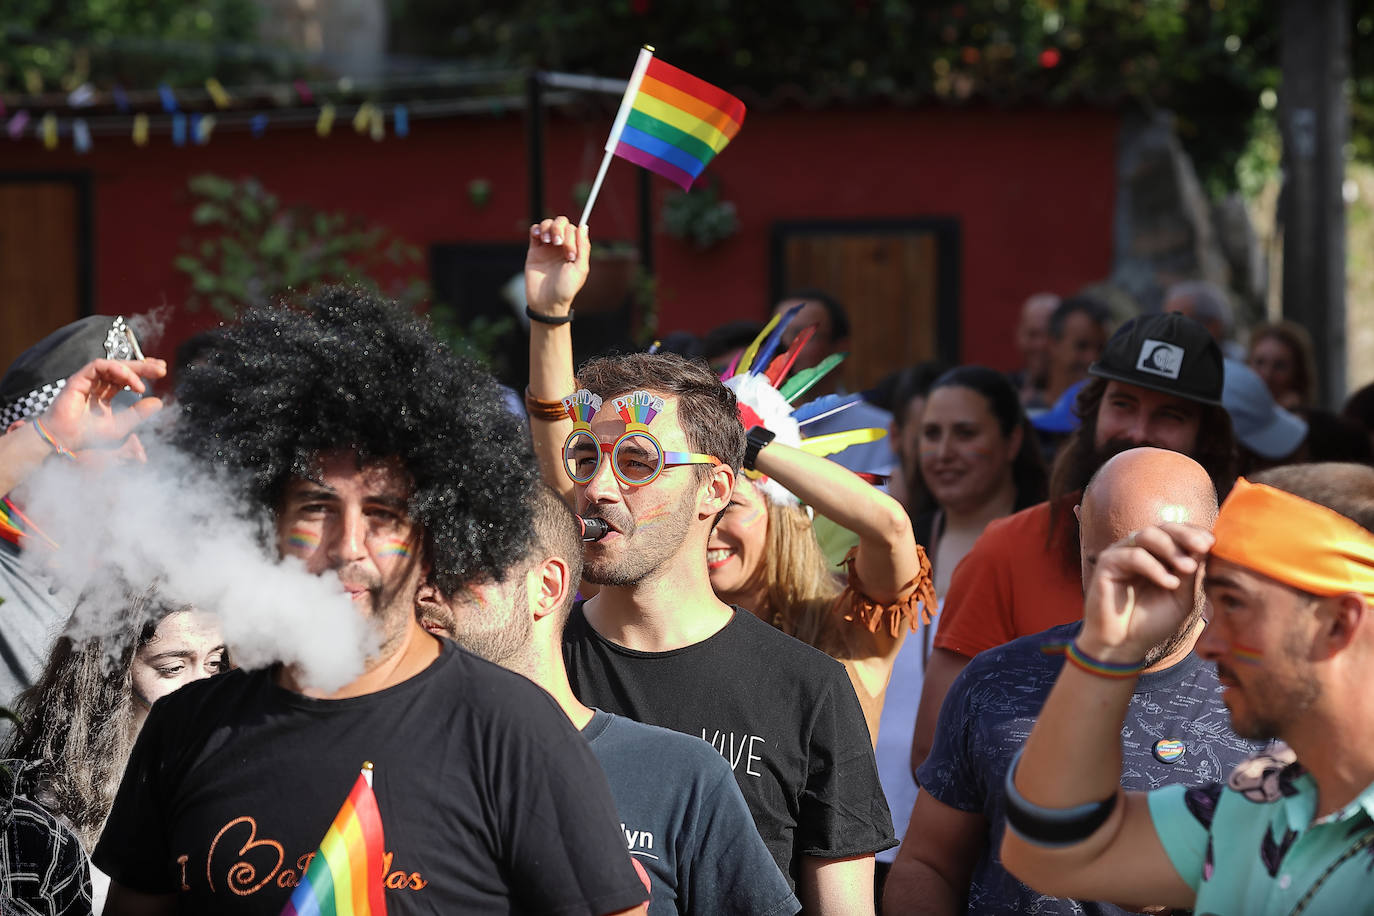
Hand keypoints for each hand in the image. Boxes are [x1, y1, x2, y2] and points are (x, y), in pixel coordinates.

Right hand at [40, 357, 166, 452]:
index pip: (128, 378)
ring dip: (132, 369)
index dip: (144, 373)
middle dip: (144, 366)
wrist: (65, 439)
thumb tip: (158, 402)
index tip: (162, 372)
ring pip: (113, 365)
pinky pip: (99, 366)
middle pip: (124, 369)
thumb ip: (138, 413)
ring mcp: (89, 381)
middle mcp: (99, 385)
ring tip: (146, 380)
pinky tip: (130, 379)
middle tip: (161, 368)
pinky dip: (116, 369)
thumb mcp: (122, 425)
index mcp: (108, 395)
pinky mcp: (79, 378)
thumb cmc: (89, 435)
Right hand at [525, 216, 589, 316]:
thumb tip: (583, 226)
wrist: (546, 302)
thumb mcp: (580, 269)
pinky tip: (539, 237)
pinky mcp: (534, 250)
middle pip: (561, 223)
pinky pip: (535, 231)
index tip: (570, 255)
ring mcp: (547, 247)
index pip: (574, 230)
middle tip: (557, 244)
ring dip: (548, 227)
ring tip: (548, 241)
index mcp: (575, 250)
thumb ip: (583, 247)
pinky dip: (537, 228)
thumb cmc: (565, 289)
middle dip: (560, 229)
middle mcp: (562, 246)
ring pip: (548, 224)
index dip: (572, 236)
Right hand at [1080, 523, 1212, 661]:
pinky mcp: (1107, 563)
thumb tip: (1207, 546)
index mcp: (1158, 555)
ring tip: (1188, 568)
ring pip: (1147, 535)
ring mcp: (1121, 554)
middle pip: (1163, 527)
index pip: (1176, 533)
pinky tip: (1169, 583)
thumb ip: (1191, 573)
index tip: (1213, 542)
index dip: (1194, 533)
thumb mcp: (1182, 597)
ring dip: (1171, 548)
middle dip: (1185, 535)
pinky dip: (1154, 567)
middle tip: (1203, 547)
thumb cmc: (1151, 622)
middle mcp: (1139, 550)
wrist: (1122, 645)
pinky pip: (1133, 555)